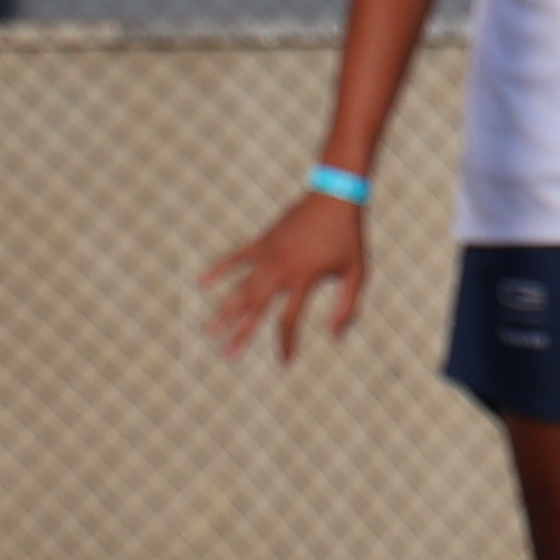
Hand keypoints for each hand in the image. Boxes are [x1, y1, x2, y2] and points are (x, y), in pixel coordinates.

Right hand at [200, 193, 368, 362]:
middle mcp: (281, 270)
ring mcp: (268, 254)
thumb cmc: (349, 237)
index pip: (290, 320)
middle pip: (257, 308)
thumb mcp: (357, 273)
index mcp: (305, 279)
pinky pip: (236, 257)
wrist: (336, 197)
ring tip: (210, 330)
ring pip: (242, 287)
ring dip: (226, 310)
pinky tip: (201, 282)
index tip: (284, 362)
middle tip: (228, 356)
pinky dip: (219, 269)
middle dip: (242, 333)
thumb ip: (348, 306)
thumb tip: (335, 337)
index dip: (287, 342)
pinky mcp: (263, 241)